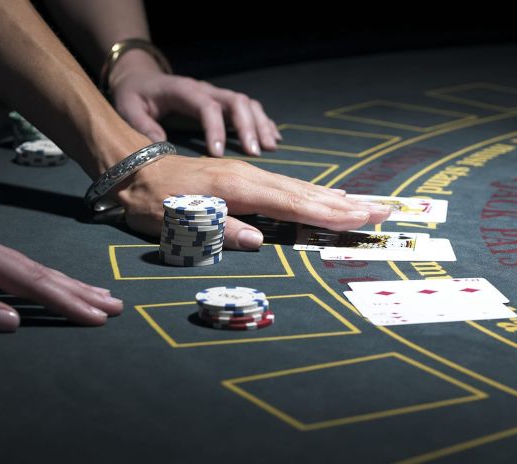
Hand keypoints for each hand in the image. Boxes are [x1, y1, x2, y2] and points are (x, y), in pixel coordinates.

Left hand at [0, 221, 122, 331]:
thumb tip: (14, 321)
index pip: (31, 281)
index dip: (66, 300)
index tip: (97, 316)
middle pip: (39, 270)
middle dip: (78, 291)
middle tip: (115, 306)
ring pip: (31, 266)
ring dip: (65, 283)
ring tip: (99, 295)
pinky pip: (15, 266)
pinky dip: (40, 278)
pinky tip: (54, 284)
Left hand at [108, 50, 280, 156]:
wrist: (142, 79)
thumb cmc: (136, 96)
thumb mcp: (128, 107)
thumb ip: (142, 126)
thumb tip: (161, 147)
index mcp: (184, 90)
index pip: (206, 106)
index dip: (216, 128)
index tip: (219, 153)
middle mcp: (206, 89)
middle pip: (235, 101)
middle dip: (248, 126)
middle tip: (255, 153)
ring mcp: (217, 94)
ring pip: (247, 104)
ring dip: (261, 125)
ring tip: (271, 148)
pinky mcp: (223, 103)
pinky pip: (250, 109)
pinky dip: (264, 123)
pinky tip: (274, 140)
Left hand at [117, 155, 391, 248]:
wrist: (134, 169)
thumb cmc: (155, 202)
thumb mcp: (180, 223)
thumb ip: (220, 231)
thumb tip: (258, 241)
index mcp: (241, 190)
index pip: (295, 205)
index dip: (330, 214)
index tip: (362, 219)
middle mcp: (253, 178)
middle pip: (308, 193)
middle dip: (347, 205)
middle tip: (382, 210)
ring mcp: (251, 175)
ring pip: (302, 188)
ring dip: (335, 198)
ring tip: (364, 204)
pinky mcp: (246, 177)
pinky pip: (289, 186)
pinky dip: (313, 193)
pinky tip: (324, 197)